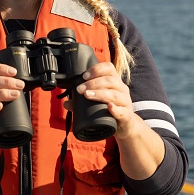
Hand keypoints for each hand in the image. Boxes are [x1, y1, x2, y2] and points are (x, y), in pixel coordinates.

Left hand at [67, 62, 165, 179]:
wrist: (126, 126)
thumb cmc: (111, 110)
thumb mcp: (99, 102)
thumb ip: (82, 102)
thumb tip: (66, 103)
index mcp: (115, 82)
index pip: (109, 68)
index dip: (97, 69)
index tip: (84, 76)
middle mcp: (122, 89)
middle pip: (110, 80)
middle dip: (93, 83)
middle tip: (80, 89)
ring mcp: (126, 102)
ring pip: (114, 94)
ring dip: (100, 93)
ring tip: (87, 95)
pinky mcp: (127, 115)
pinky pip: (122, 111)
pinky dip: (115, 109)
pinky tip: (109, 107)